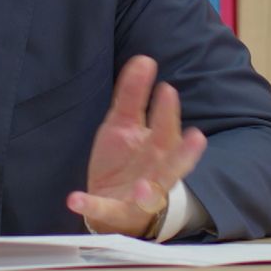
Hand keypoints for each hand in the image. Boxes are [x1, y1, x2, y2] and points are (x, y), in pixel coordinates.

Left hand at [66, 55, 207, 237]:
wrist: (114, 206)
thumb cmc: (127, 161)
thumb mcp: (124, 124)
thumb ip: (133, 94)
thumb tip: (144, 59)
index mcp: (160, 148)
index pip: (166, 128)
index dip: (166, 111)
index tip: (166, 89)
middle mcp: (156, 172)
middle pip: (172, 164)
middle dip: (183, 154)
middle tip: (196, 138)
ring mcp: (139, 196)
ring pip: (151, 195)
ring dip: (149, 192)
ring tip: (145, 188)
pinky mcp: (115, 212)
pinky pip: (104, 210)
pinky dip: (91, 206)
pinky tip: (74, 199)